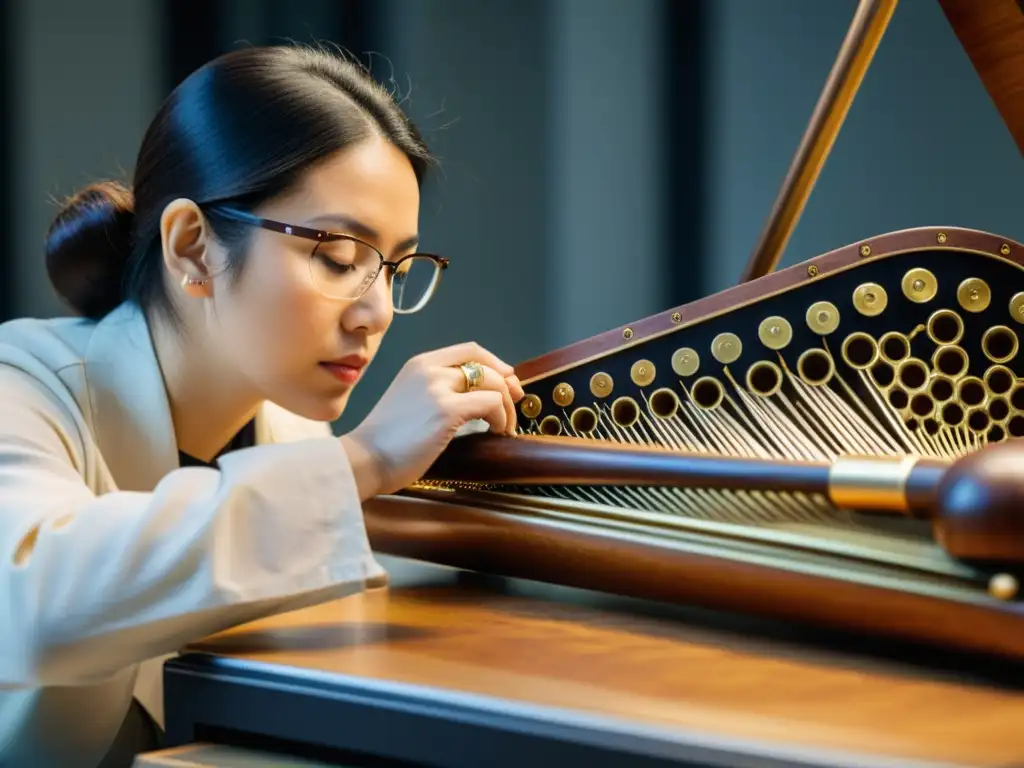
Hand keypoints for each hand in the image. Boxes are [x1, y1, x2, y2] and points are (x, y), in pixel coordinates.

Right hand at [339, 342, 524, 498]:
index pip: (469, 349)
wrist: (365, 459)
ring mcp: (438, 387)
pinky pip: (491, 403)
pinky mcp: (447, 410)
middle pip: (486, 365)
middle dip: (508, 384)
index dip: (495, 363)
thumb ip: (437, 390)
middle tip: (516, 403)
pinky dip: (501, 418)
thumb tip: (476, 395)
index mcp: (420, 364)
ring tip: (504, 427)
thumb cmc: (386, 440)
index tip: (508, 381)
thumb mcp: (409, 400)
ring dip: (507, 406)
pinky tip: (497, 432)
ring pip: (493, 383)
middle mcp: (429, 369)